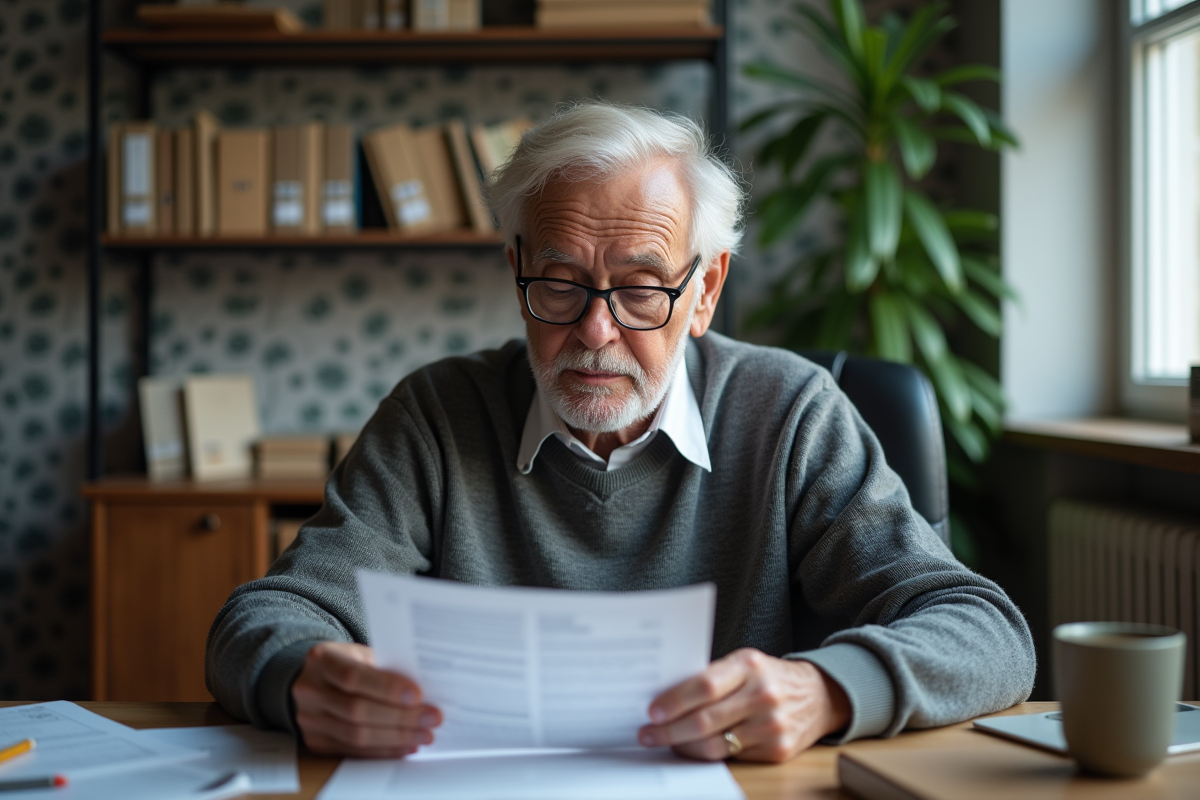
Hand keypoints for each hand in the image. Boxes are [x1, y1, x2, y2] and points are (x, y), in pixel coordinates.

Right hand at [291, 642, 441, 757]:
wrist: (314, 680)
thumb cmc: (349, 663)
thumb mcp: (362, 654)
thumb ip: (386, 668)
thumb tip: (424, 691)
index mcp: (322, 660)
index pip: (353, 676)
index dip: (386, 688)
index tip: (417, 695)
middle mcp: (310, 690)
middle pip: (356, 711)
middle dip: (400, 718)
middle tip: (432, 719)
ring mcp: (310, 719)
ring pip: (356, 736)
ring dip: (396, 739)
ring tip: (424, 735)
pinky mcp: (316, 742)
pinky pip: (354, 752)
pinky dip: (383, 751)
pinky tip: (406, 746)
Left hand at [637, 648, 850, 762]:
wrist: (819, 696)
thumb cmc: (768, 676)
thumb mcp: (744, 663)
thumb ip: (712, 676)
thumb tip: (665, 694)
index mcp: (750, 665)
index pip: (704, 685)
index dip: (674, 701)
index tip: (652, 711)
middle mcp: (763, 695)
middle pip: (705, 720)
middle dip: (669, 730)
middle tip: (647, 734)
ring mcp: (772, 725)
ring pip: (715, 745)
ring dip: (683, 747)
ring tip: (665, 743)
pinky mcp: (778, 751)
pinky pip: (732, 758)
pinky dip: (707, 755)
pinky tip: (693, 749)